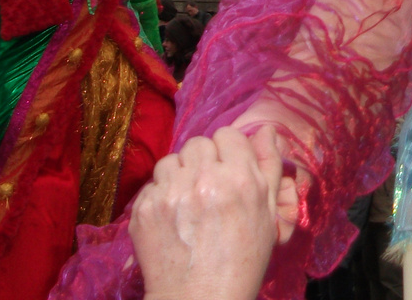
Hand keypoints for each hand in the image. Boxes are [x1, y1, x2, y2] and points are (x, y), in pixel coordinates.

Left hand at [130, 126, 298, 299]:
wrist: (200, 299)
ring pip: (171, 160)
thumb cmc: (243, 260)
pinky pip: (152, 185)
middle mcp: (203, 179)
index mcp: (239, 177)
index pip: (228, 134)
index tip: (229, 169)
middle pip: (198, 143)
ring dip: (179, 174)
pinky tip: (172, 217)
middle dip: (204, 160)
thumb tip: (266, 129)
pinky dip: (161, 195)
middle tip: (208, 186)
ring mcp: (169, 193)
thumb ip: (268, 166)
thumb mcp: (267, 214)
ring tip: (187, 200)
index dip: (229, 150)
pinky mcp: (143, 209)